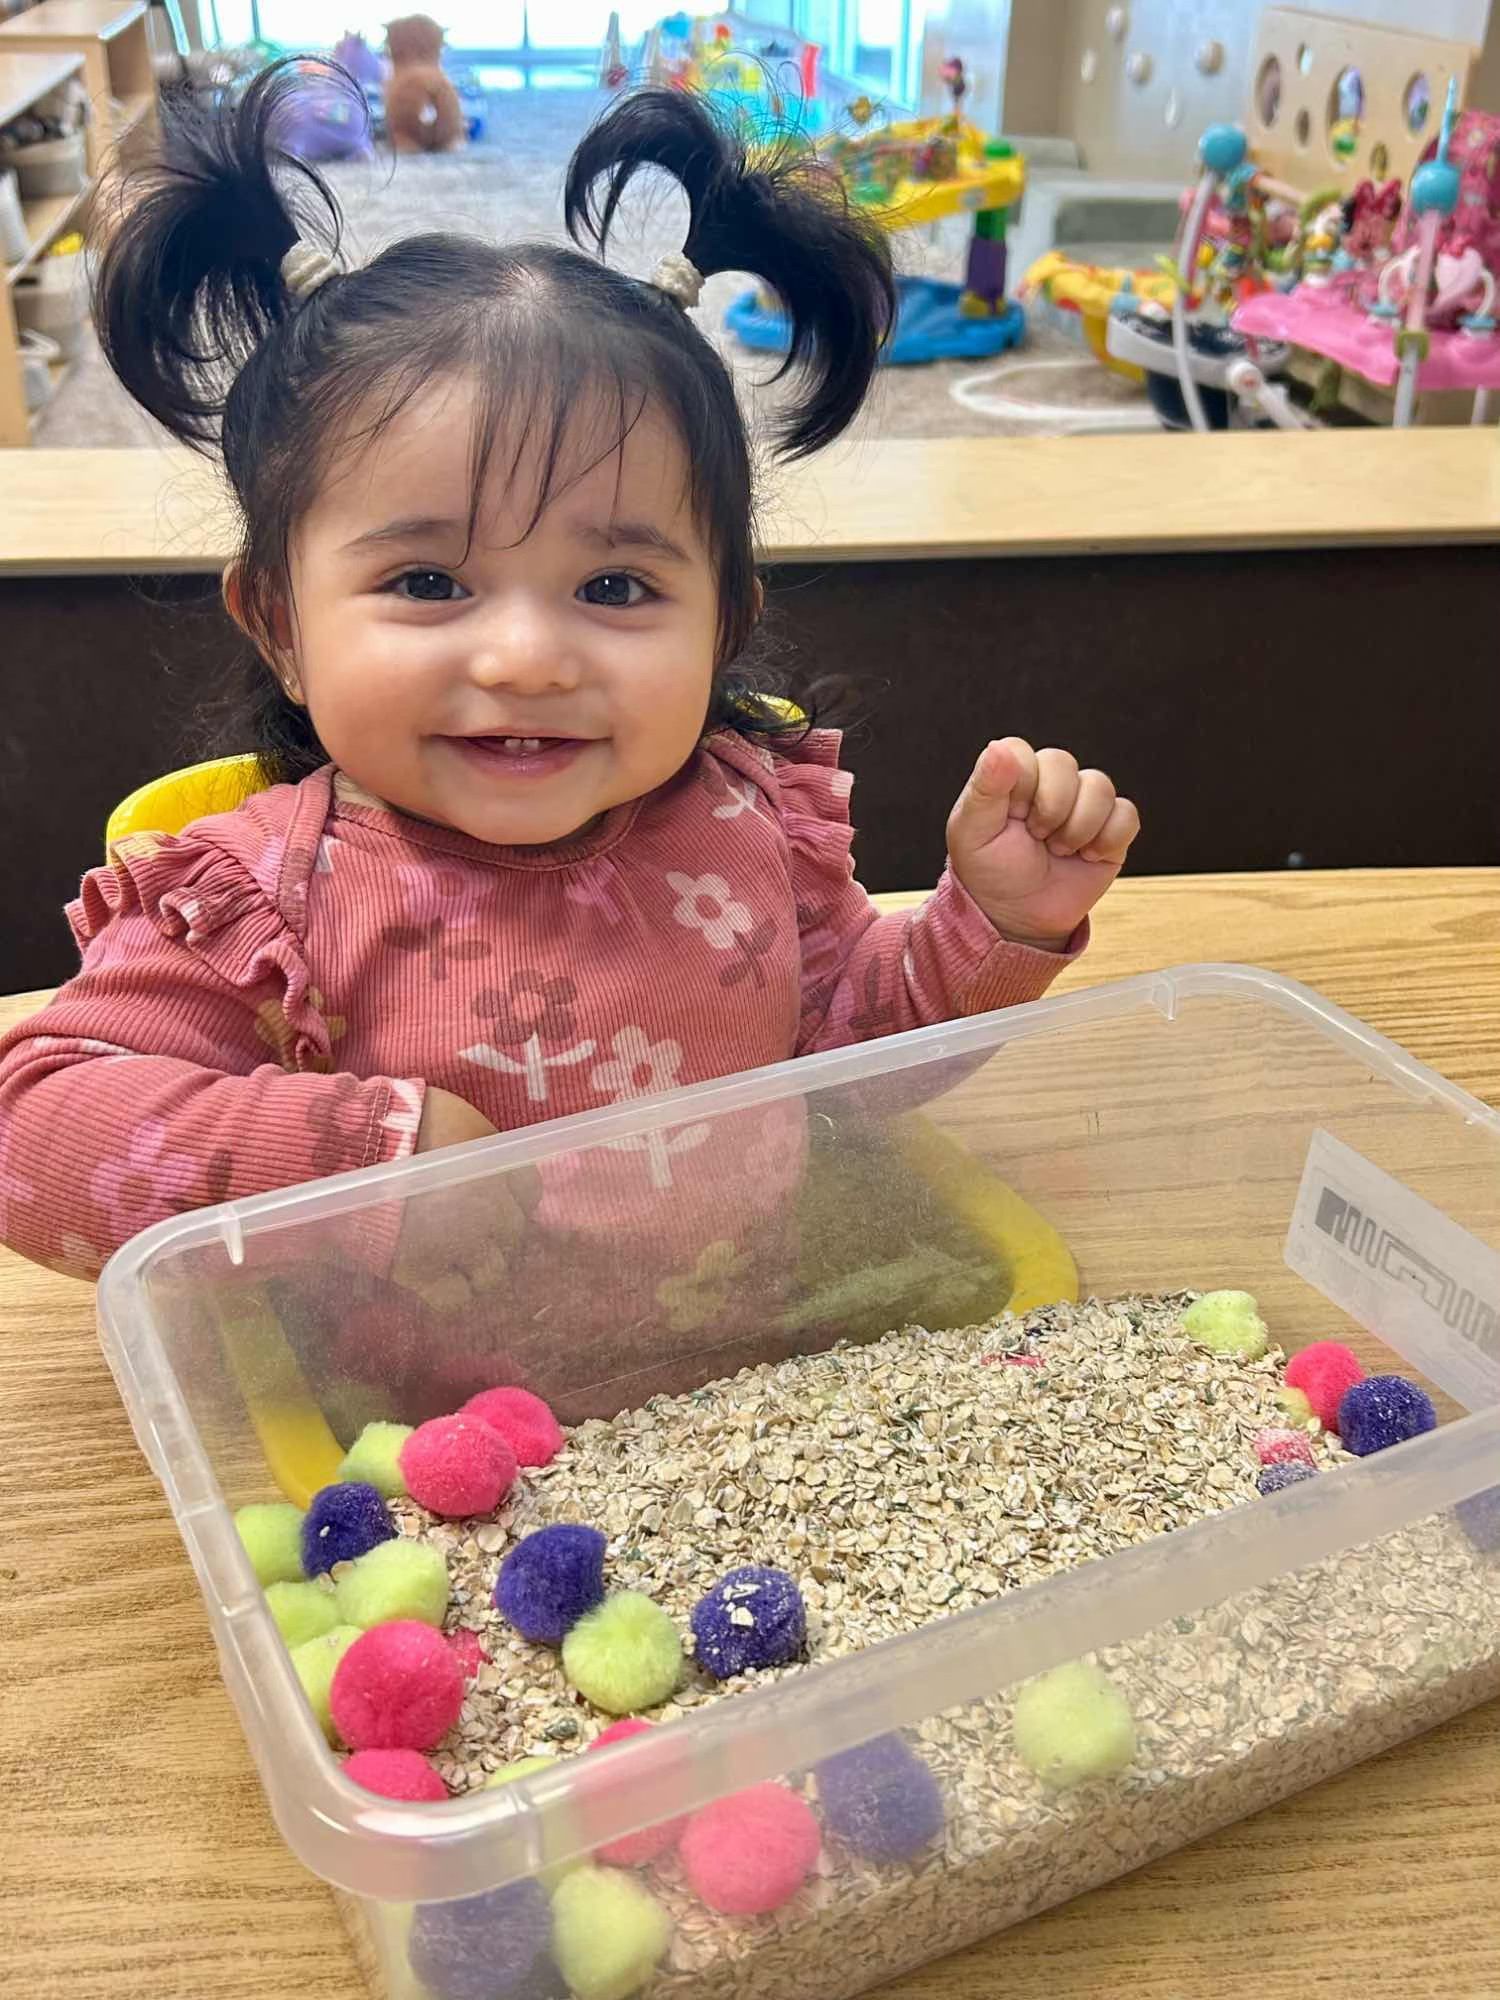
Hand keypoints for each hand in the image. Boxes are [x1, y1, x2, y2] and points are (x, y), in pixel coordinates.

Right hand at [396, 1089, 523, 1312]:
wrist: (353, 1146)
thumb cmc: (401, 1120)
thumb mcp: (454, 1117)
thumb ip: (476, 1144)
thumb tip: (479, 1158)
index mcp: (499, 1167)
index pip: (529, 1191)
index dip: (511, 1197)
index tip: (493, 1196)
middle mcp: (489, 1209)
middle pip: (512, 1234)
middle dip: (493, 1233)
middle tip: (465, 1226)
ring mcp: (460, 1245)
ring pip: (492, 1274)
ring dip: (477, 1267)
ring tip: (453, 1257)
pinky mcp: (424, 1272)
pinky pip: (455, 1299)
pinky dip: (450, 1293)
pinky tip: (435, 1280)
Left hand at [946, 739, 1139, 951]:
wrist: (1018, 918)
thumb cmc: (990, 873)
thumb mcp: (972, 833)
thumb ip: (985, 787)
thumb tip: (998, 748)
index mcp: (1012, 777)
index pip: (1022, 751)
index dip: (1021, 786)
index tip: (1011, 817)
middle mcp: (1049, 783)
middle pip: (1064, 763)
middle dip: (1050, 809)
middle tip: (1037, 838)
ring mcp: (1083, 804)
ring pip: (1099, 787)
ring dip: (1078, 828)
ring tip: (1059, 851)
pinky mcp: (1111, 828)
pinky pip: (1126, 815)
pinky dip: (1108, 840)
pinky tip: (1087, 857)